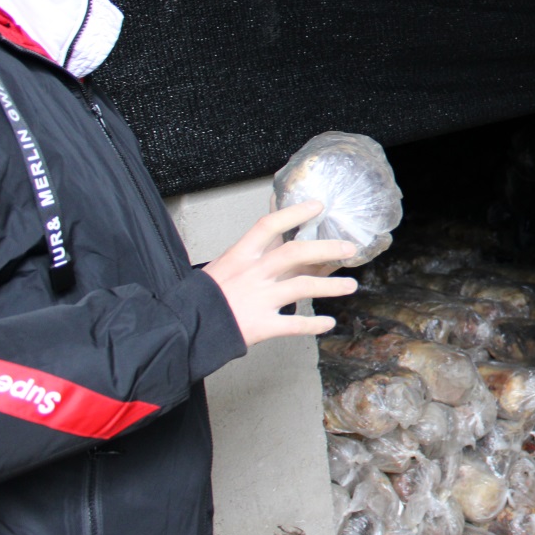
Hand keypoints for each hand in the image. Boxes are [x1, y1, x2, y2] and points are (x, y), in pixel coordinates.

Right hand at [203, 201, 358, 346]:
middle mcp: (251, 274)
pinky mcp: (260, 325)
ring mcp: (257, 299)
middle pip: (293, 253)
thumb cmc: (205, 297)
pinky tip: (329, 323)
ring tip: (350, 285)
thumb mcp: (224, 266)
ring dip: (330, 286)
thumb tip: (278, 236)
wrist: (184, 328)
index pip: (268, 226)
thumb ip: (252, 254)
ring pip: (301, 287)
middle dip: (325, 249)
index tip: (317, 206)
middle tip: (348, 247)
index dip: (294, 213)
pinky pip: (293, 324)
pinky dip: (313, 324)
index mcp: (240, 256)